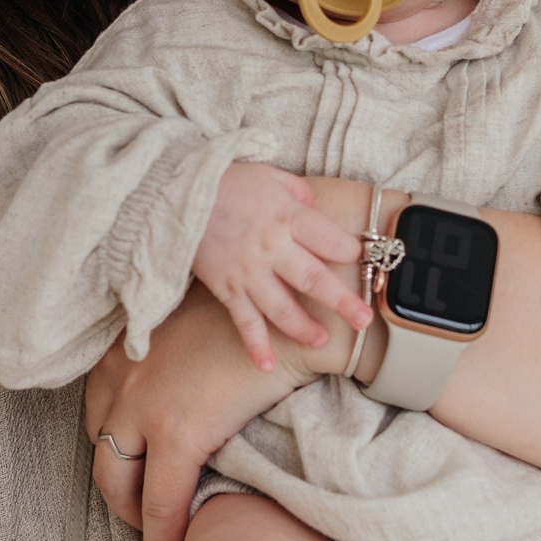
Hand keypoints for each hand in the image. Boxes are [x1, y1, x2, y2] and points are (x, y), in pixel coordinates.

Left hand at [86, 283, 327, 540]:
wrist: (295, 318)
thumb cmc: (258, 321)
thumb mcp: (196, 329)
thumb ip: (173, 359)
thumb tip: (182, 392)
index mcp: (126, 347)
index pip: (99, 412)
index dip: (116, 450)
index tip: (134, 473)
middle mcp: (122, 374)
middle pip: (100, 449)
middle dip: (118, 490)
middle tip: (141, 515)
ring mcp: (143, 405)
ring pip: (117, 481)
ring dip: (133, 517)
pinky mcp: (177, 434)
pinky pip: (160, 502)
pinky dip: (162, 538)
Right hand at [193, 163, 367, 371]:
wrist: (175, 194)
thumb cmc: (224, 181)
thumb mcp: (268, 175)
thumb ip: (296, 192)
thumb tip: (313, 205)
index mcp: (287, 217)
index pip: (330, 239)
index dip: (351, 251)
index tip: (363, 260)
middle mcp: (272, 248)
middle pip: (314, 280)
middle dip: (343, 302)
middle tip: (365, 320)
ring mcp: (248, 272)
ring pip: (282, 308)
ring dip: (304, 328)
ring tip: (322, 342)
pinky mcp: (226, 288)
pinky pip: (244, 322)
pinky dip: (255, 345)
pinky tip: (267, 366)